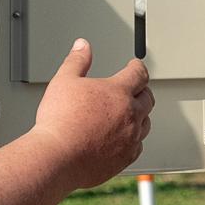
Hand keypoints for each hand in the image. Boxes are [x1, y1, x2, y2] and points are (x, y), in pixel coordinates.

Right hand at [30, 39, 153, 189]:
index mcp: (118, 92)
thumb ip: (77, 61)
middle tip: (137, 88)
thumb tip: (82, 46)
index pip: (139, 73)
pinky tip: (125, 139)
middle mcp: (130, 114)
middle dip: (143, 90)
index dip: (138, 67)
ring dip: (141, 115)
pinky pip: (138, 146)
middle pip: (148, 98)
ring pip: (146, 123)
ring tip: (132, 113)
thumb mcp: (64, 81)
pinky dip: (134, 140)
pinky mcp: (125, 158)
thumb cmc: (59, 121)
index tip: (136, 65)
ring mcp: (130, 138)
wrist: (57, 157)